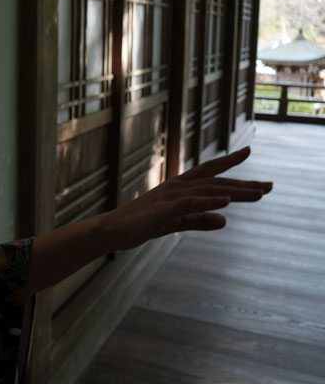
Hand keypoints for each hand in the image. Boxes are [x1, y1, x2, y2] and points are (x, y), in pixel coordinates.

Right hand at [99, 146, 271, 250]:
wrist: (112, 230)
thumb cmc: (139, 225)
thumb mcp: (175, 223)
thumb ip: (199, 220)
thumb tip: (225, 221)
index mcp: (178, 188)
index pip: (208, 172)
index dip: (229, 163)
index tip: (248, 152)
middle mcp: (176, 187)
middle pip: (216, 181)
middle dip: (244, 183)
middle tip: (270, 186)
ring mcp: (169, 196)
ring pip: (208, 190)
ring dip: (234, 191)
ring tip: (258, 194)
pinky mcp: (163, 209)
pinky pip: (189, 203)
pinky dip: (208, 200)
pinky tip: (226, 201)